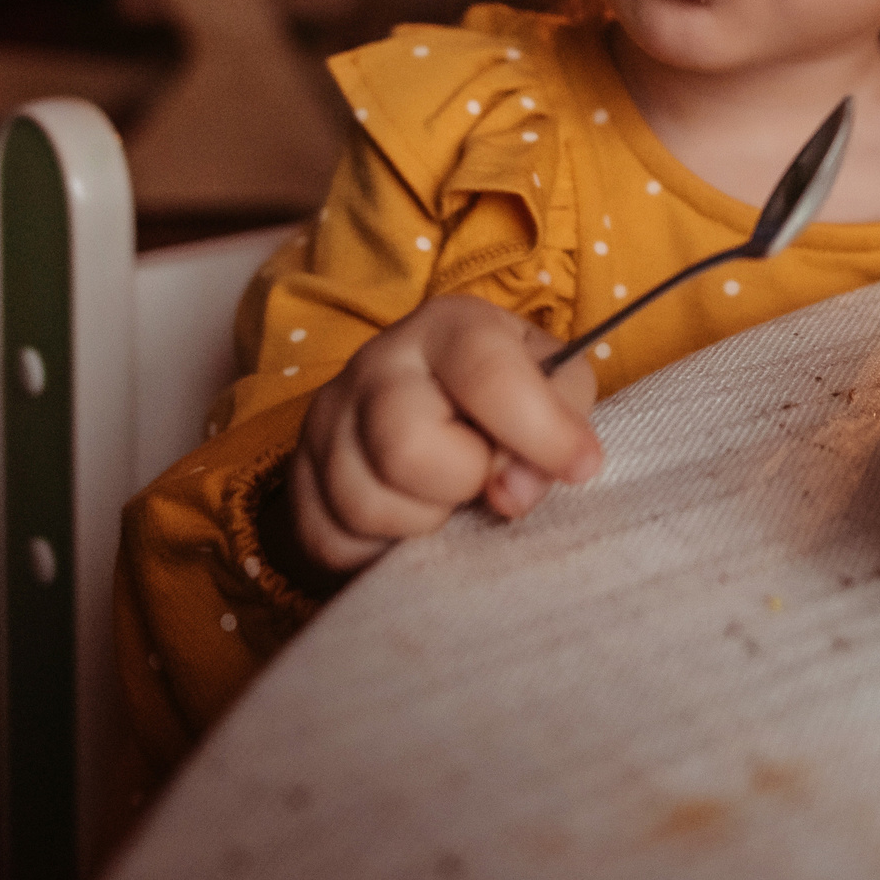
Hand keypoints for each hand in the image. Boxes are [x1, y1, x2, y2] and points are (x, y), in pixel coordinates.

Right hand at [287, 295, 602, 574]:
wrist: (428, 409)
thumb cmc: (509, 398)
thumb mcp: (557, 386)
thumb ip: (561, 423)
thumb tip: (514, 492)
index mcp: (448, 327)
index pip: (485, 373)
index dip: (539, 432)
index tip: (581, 467)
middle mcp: (375, 363)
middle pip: (407, 447)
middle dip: (463, 480)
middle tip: (483, 475)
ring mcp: (326, 420)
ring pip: (367, 505)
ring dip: (426, 521)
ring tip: (447, 495)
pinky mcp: (299, 481)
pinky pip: (334, 543)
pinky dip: (383, 551)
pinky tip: (410, 518)